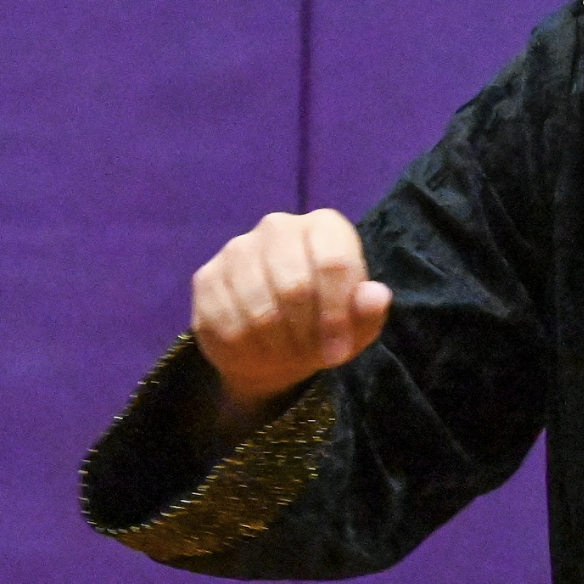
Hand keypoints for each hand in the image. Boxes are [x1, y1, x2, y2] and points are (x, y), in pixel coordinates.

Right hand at [192, 210, 391, 424]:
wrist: (273, 345)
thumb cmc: (325, 326)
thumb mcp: (356, 327)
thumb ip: (369, 311)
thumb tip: (376, 296)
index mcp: (324, 226)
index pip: (333, 263)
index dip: (336, 316)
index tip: (338, 354)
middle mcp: (278, 226)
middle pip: (294, 286)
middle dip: (306, 333)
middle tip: (310, 356)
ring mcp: (237, 249)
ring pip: (259, 308)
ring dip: (276, 345)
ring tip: (286, 353)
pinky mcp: (207, 277)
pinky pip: (226, 322)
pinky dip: (245, 349)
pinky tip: (256, 351)